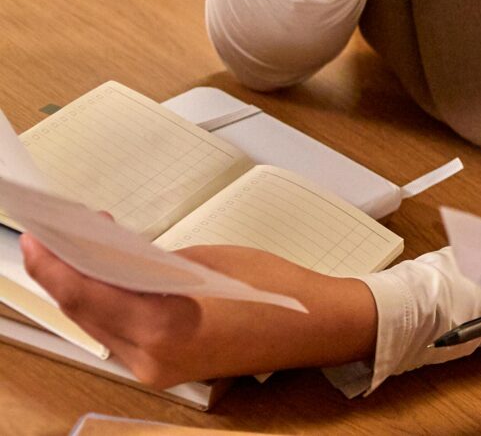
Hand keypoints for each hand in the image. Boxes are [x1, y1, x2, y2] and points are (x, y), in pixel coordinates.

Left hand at [19, 236, 375, 388]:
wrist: (314, 326)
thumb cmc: (273, 288)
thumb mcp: (205, 261)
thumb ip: (151, 264)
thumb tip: (108, 253)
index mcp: (164, 327)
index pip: (87, 295)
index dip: (55, 266)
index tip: (38, 238)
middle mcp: (151, 358)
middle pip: (85, 314)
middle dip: (61, 277)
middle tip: (45, 240)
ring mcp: (155, 370)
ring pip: (97, 327)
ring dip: (80, 293)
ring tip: (68, 257)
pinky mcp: (163, 370)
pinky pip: (118, 337)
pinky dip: (105, 309)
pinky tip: (102, 284)